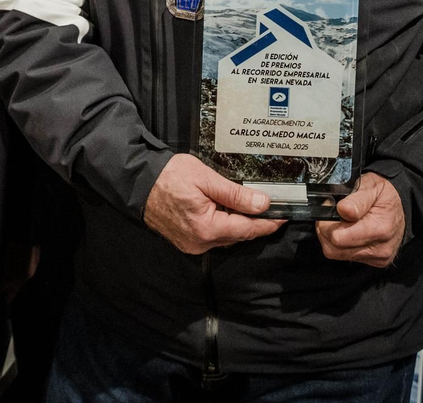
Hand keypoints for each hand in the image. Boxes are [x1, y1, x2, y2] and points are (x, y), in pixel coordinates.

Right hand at [143, 154, 284, 254]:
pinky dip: (225, 225)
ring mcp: (192, 244)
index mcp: (206, 229)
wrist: (138, 182)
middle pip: (238, 235)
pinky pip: (214, 236)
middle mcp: (200, 243)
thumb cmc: (169, 176)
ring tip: (254, 207)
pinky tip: (230, 211)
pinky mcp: (186, 241)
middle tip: (273, 207)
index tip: (284, 216)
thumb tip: (262, 204)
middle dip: (256, 222)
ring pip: (227, 237)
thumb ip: (235, 194)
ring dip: (241, 223)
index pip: (247, 229)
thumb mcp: (206, 179)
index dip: (268, 223)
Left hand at [316, 172, 404, 267]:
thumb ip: (357, 199)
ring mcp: (378, 258)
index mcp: (380, 228)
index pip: (338, 237)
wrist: (402, 208)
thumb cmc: (385, 195)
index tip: (330, 209)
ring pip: (336, 254)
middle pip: (334, 249)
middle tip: (333, 215)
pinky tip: (350, 232)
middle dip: (327, 231)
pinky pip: (347, 257)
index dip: (327, 222)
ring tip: (341, 223)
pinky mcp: (375, 262)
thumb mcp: (372, 185)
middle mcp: (381, 248)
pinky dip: (343, 245)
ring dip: (332, 239)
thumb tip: (342, 210)